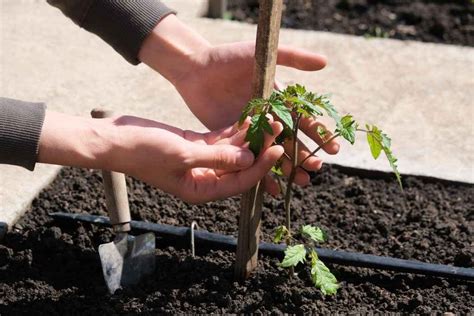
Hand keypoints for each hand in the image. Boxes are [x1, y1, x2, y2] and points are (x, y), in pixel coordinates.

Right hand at [38, 111, 283, 202]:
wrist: (115, 138)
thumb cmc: (143, 151)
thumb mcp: (182, 154)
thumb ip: (217, 158)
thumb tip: (249, 161)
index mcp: (200, 190)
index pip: (239, 182)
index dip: (261, 166)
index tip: (278, 148)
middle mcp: (203, 179)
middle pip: (239, 166)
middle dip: (258, 148)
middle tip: (277, 127)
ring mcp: (199, 162)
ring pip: (231, 152)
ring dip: (247, 137)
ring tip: (266, 118)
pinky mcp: (194, 145)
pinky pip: (219, 141)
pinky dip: (232, 131)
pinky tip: (247, 117)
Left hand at [139, 15, 339, 188]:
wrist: (195, 69)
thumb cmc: (229, 57)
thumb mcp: (264, 55)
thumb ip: (293, 58)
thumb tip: (325, 63)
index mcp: (280, 100)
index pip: (304, 119)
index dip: (319, 134)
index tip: (333, 149)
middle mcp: (269, 117)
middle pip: (292, 140)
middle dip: (306, 154)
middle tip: (316, 168)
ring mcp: (252, 130)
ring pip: (274, 153)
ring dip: (289, 168)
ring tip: (302, 182)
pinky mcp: (234, 140)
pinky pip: (250, 160)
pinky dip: (261, 174)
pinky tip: (272, 189)